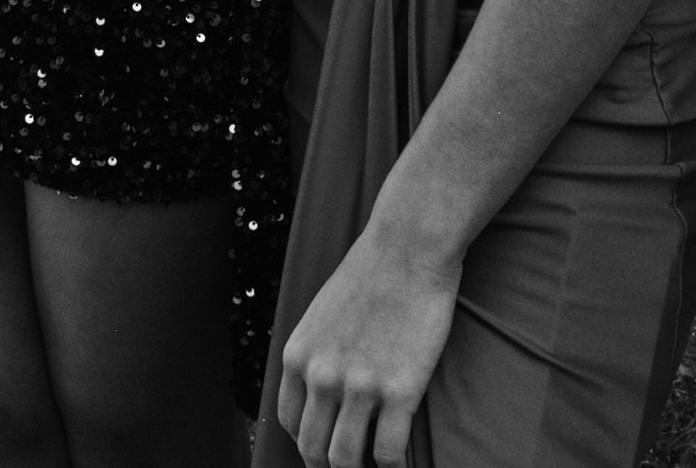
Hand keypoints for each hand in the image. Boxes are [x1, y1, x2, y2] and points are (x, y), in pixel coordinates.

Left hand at [279, 225, 460, 466]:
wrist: (407, 249)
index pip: (289, 424)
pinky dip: (392, 465)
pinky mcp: (399, 392)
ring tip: (372, 463)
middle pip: (313, 451)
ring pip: (347, 461)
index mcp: (297, 355)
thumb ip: (315, 356)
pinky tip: (399, 457)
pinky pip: (388, 455)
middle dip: (330, 465)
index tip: (326, 445)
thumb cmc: (369, 275)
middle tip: (350, 462)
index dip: (308, 442)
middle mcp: (321, 376)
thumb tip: (321, 396)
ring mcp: (359, 386)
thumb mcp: (320, 314)